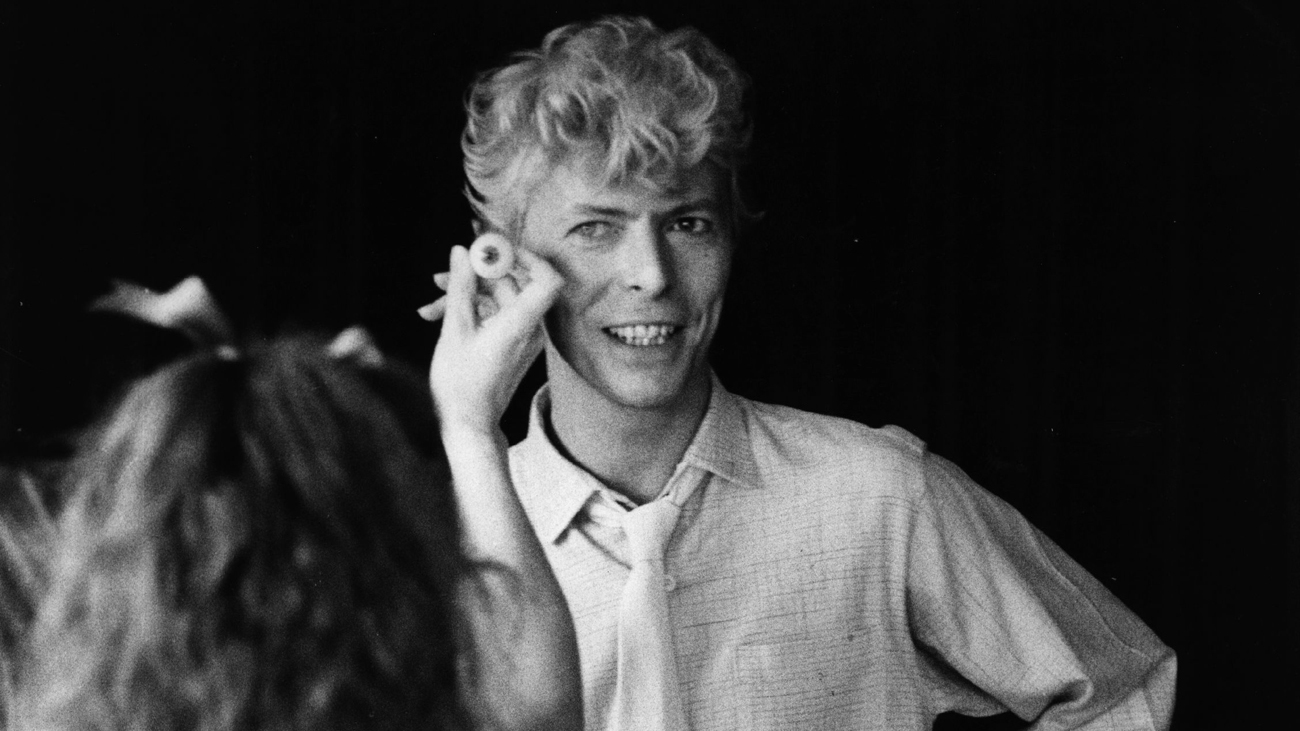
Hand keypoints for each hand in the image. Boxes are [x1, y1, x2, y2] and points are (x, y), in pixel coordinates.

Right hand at [424, 243, 561, 435]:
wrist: (469, 425)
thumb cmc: (461, 383)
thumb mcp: (454, 329)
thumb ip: (461, 286)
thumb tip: (462, 251)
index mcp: (522, 323)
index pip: (546, 278)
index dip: (524, 257)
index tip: (491, 250)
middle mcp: (530, 328)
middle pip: (513, 284)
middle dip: (476, 275)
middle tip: (442, 275)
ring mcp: (522, 337)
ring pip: (497, 300)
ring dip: (464, 297)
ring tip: (429, 305)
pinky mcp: (512, 345)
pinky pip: (495, 316)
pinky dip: (470, 313)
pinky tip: (437, 317)